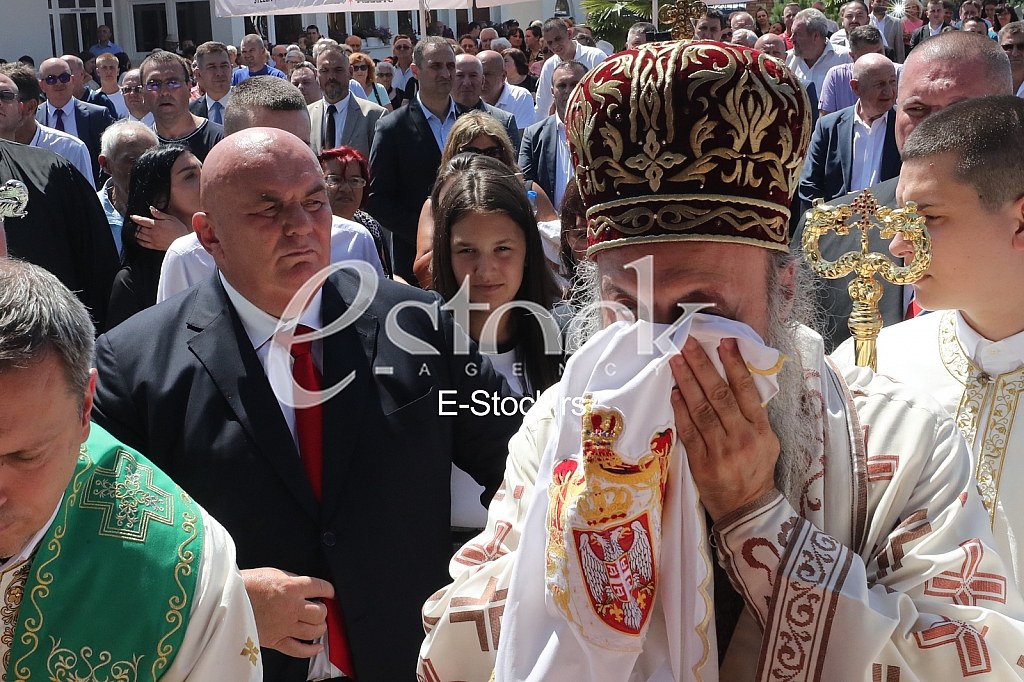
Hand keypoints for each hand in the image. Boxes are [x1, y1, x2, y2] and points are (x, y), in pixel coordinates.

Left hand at [131, 206, 189, 250]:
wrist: (183, 243)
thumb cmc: (179, 229)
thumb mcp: (171, 218)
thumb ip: (159, 214)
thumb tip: (151, 209)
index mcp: (156, 224)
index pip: (142, 220)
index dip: (136, 218)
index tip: (132, 217)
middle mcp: (152, 233)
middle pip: (139, 228)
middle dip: (136, 226)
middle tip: (134, 224)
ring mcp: (153, 240)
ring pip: (140, 236)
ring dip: (136, 233)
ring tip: (135, 231)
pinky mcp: (155, 246)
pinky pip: (144, 244)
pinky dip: (139, 241)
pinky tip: (138, 239)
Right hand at [241, 567, 334, 657]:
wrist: (227, 598)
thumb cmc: (247, 585)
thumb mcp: (274, 573)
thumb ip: (293, 580)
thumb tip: (307, 586)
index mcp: (291, 587)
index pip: (321, 588)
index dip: (329, 590)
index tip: (329, 593)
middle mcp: (290, 607)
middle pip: (320, 612)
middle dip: (323, 609)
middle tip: (320, 607)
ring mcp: (284, 625)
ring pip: (314, 631)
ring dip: (319, 627)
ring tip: (317, 623)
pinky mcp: (275, 640)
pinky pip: (298, 649)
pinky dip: (311, 650)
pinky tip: (317, 647)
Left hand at [670, 336, 779, 521]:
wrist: (747, 508)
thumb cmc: (756, 470)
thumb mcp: (766, 441)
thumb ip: (752, 414)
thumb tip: (736, 379)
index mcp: (761, 429)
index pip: (747, 390)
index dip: (735, 365)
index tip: (725, 341)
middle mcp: (742, 438)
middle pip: (720, 395)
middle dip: (702, 366)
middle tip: (688, 343)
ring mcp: (722, 451)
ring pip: (702, 410)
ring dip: (687, 382)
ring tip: (676, 360)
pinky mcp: (702, 464)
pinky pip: (689, 431)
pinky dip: (681, 410)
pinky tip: (674, 392)